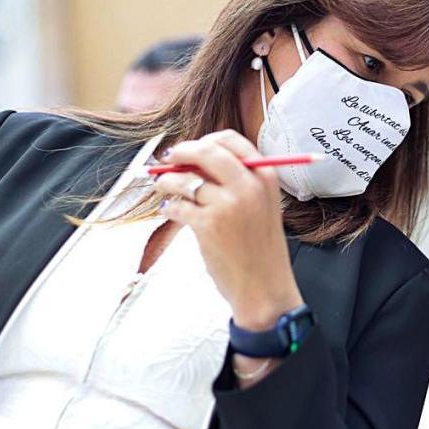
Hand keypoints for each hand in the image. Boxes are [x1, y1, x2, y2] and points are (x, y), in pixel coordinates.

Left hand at [155, 130, 303, 331]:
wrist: (264, 287)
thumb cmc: (261, 250)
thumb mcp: (263, 206)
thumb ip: (239, 181)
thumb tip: (197, 160)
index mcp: (264, 177)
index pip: (230, 140)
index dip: (205, 141)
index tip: (192, 148)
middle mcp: (248, 186)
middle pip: (206, 151)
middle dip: (181, 152)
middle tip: (168, 159)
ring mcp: (227, 204)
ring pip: (186, 179)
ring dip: (168, 181)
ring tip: (163, 186)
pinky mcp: (208, 224)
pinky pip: (178, 205)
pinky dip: (169, 207)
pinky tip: (171, 211)